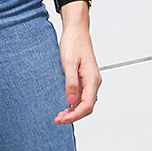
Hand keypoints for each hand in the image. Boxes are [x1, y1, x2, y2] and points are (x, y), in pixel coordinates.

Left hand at [54, 6, 100, 123]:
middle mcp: (93, 81)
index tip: (62, 119)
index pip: (87, 105)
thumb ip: (71, 83)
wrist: (76, 30)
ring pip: (84, 102)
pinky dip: (73, 103)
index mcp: (92, 79)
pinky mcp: (84, 78)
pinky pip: (81, 95)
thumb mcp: (69, 63)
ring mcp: (90, 80)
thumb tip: (71, 101)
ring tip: (59, 115)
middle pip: (87, 106)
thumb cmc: (73, 43)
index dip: (75, 115)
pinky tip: (64, 105)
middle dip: (73, 116)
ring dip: (73, 111)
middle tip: (58, 119)